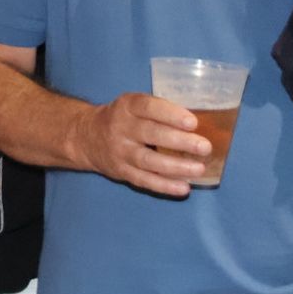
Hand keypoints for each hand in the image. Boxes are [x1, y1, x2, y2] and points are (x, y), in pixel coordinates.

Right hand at [70, 92, 209, 196]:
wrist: (87, 137)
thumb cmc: (123, 118)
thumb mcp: (133, 105)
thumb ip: (158, 111)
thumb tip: (201, 122)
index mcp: (127, 106)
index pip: (148, 107)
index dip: (170, 114)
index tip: (193, 122)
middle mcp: (121, 128)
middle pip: (151, 135)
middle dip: (180, 142)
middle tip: (205, 147)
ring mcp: (120, 152)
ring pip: (149, 161)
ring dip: (176, 166)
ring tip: (199, 169)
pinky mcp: (121, 171)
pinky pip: (144, 180)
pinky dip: (164, 186)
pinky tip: (184, 188)